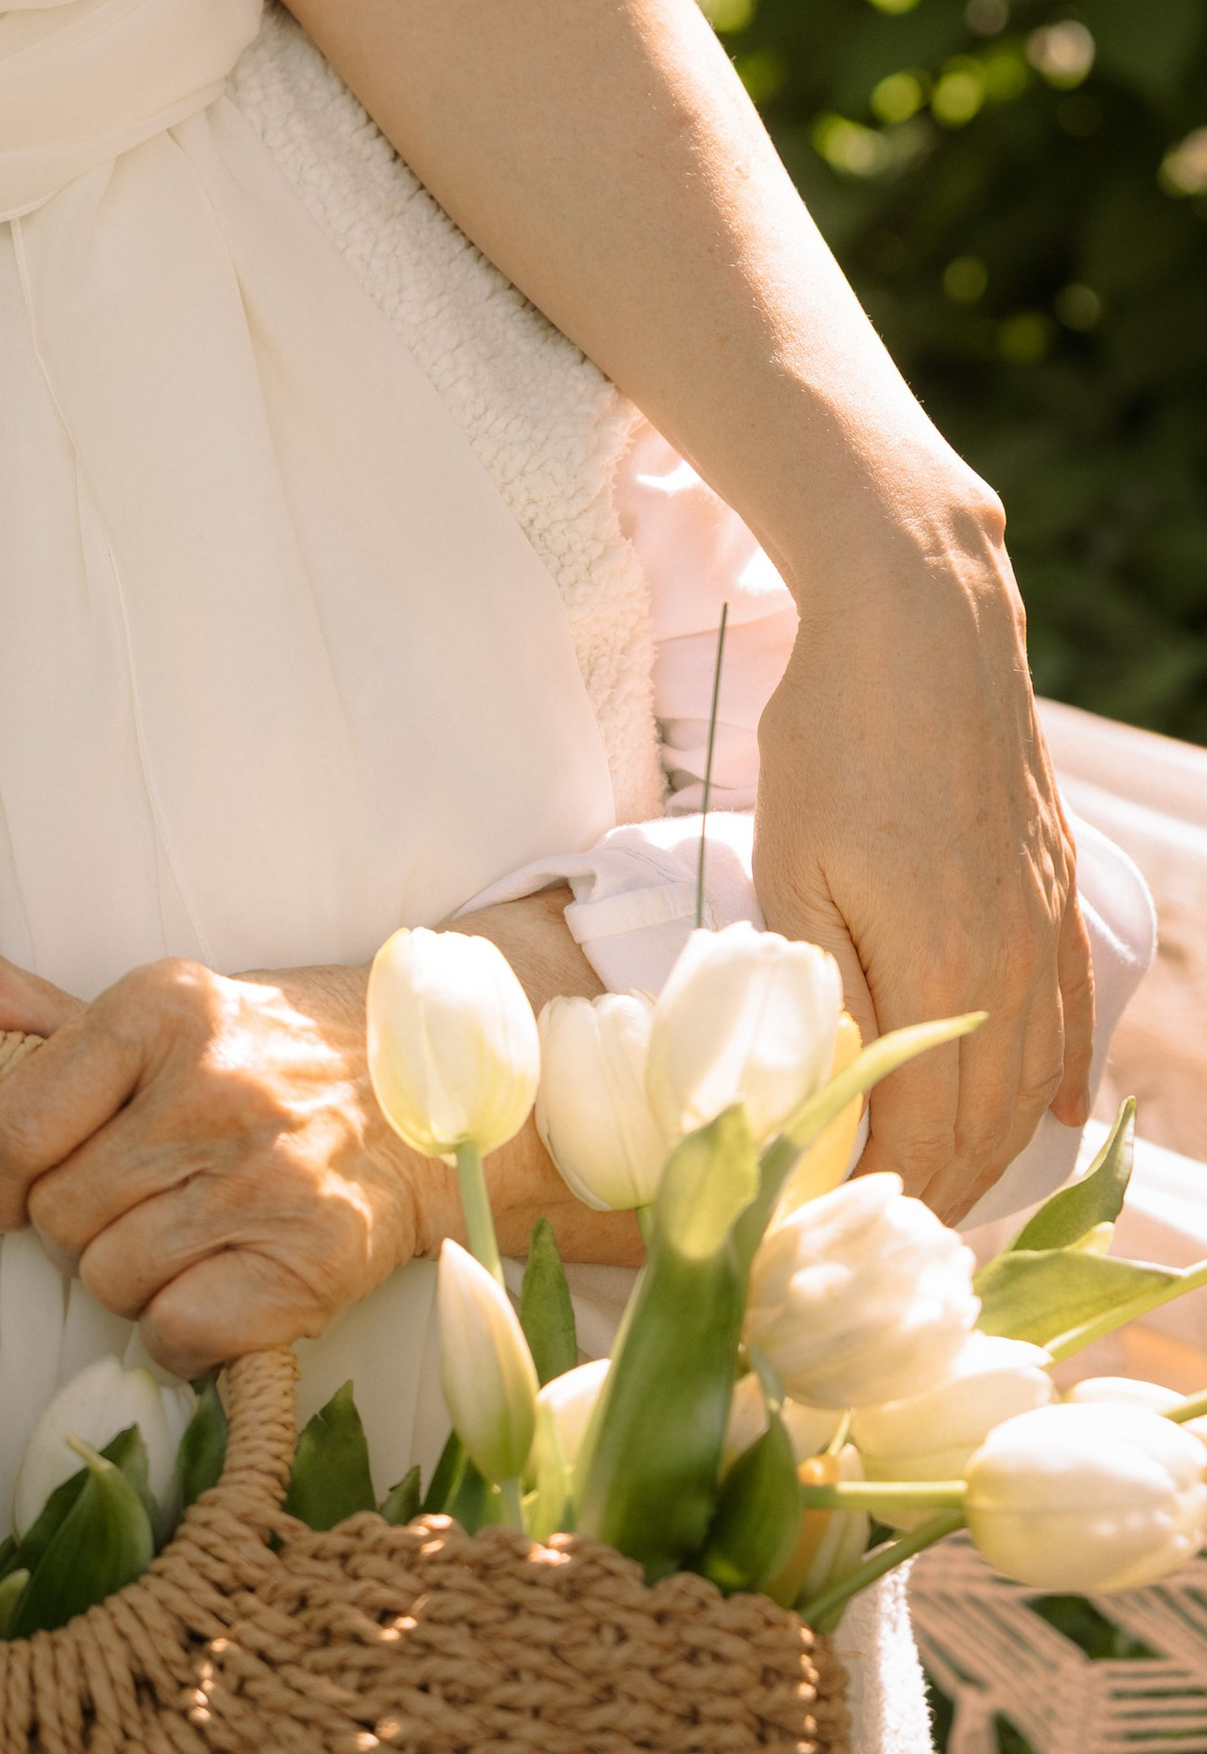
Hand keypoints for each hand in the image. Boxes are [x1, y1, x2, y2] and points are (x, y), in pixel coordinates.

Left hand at [0, 894, 445, 1373]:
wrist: (439, 1092)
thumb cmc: (269, 1056)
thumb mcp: (154, 1012)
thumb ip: (26, 1005)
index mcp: (161, 1008)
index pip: (15, 1123)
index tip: (8, 1194)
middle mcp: (213, 1086)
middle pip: (57, 1218)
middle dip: (76, 1226)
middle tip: (136, 1199)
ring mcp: (268, 1176)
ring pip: (109, 1283)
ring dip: (130, 1279)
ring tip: (186, 1233)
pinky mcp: (315, 1260)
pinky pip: (177, 1336)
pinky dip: (183, 1333)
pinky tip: (220, 1285)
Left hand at [753, 482, 1088, 1221]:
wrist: (924, 627)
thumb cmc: (835, 741)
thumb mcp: (793, 868)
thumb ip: (822, 992)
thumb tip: (837, 1095)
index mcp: (944, 977)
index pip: (922, 1138)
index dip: (876, 1197)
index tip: (827, 1230)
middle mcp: (1012, 971)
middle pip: (984, 1124)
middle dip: (936, 1192)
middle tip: (878, 1233)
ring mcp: (1043, 930)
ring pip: (1030, 1077)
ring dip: (992, 1144)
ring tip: (944, 1187)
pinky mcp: (1054, 888)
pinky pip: (1067, 1012)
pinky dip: (1055, 1073)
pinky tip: (1053, 1111)